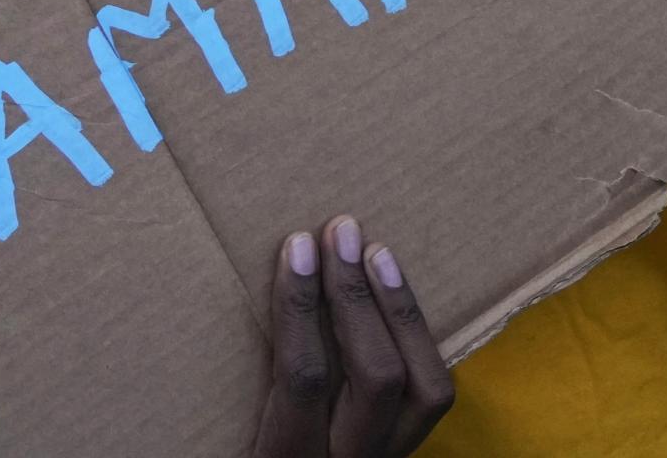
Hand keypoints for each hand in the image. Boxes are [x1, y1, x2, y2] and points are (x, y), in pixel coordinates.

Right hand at [251, 217, 455, 457]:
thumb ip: (257, 381)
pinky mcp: (406, 449)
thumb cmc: (239, 453)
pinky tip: (397, 294)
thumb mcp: (234, 436)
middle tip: (341, 232)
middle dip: (359, 295)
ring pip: (423, 387)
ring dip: (400, 310)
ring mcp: (385, 457)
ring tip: (376, 252)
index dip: (301, 307)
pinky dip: (418, 336)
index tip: (296, 248)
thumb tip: (269, 278)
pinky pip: (432, 392)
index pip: (305, 378)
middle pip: (376, 376)